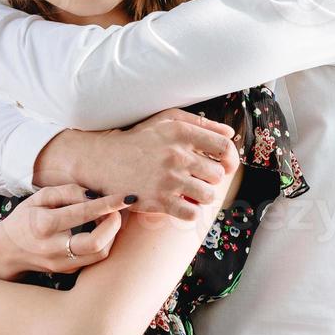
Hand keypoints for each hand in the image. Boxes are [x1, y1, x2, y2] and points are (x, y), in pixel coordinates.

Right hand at [0, 183, 132, 274]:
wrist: (4, 253)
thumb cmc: (24, 219)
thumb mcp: (38, 198)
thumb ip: (66, 192)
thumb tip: (94, 195)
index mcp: (44, 224)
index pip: (83, 213)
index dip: (108, 204)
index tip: (127, 196)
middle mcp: (53, 248)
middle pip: (97, 243)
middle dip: (114, 224)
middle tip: (116, 210)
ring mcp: (61, 264)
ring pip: (100, 254)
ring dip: (111, 234)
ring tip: (106, 218)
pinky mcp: (68, 271)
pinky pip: (94, 258)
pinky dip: (102, 242)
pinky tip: (98, 230)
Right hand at [38, 109, 238, 221]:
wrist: (104, 160)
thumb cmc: (139, 139)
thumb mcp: (167, 121)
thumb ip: (201, 123)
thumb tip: (230, 133)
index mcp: (181, 133)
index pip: (225, 147)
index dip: (229, 158)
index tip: (223, 164)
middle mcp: (177, 155)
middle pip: (218, 174)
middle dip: (210, 178)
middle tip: (196, 177)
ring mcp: (168, 180)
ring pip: (208, 196)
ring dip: (201, 196)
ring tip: (189, 192)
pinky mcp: (159, 201)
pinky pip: (192, 214)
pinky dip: (189, 212)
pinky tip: (179, 204)